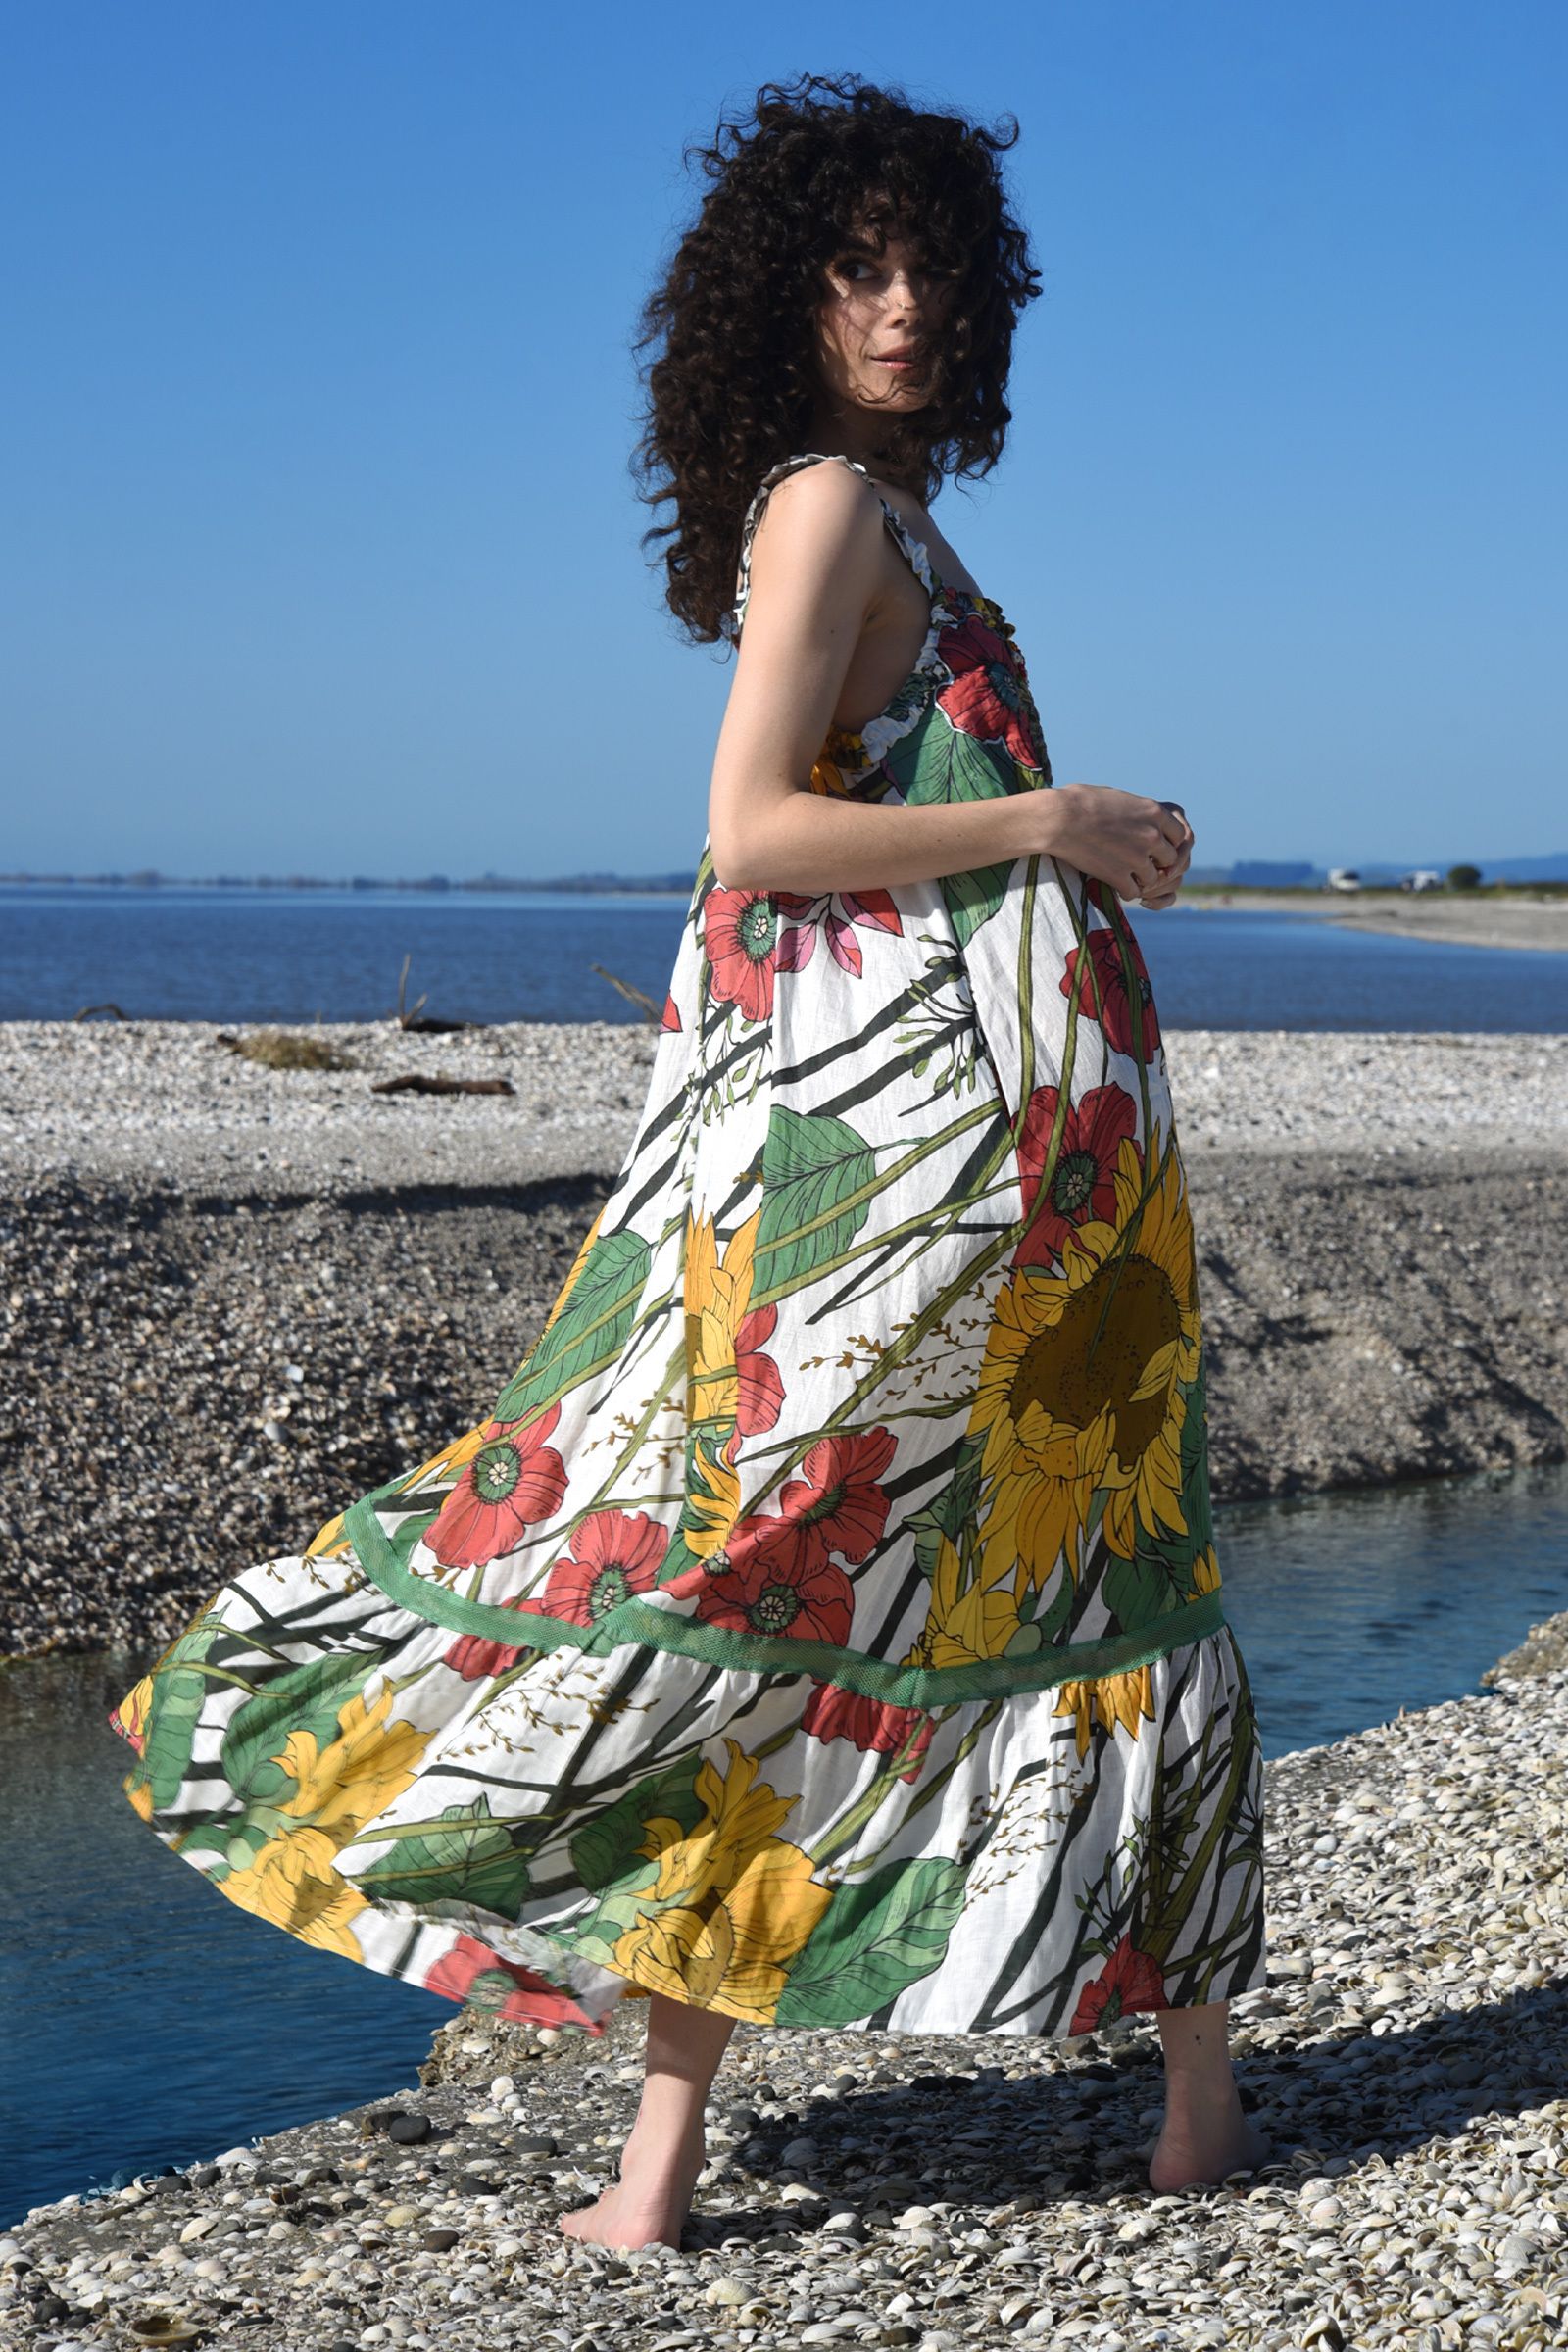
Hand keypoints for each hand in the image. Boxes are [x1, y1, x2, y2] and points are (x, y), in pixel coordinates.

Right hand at [1044, 784, 1193, 908]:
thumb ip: (1139, 813)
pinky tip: (1114, 883)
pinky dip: (1125, 891)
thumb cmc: (1082, 802)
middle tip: (1142, 864)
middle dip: (1158, 863)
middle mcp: (1152, 836)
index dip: (1169, 843)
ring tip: (1126, 875)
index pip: (1181, 836)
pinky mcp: (1119, 876)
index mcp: (1155, 812)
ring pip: (1154, 879)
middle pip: (1172, 860)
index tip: (1156, 847)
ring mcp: (1137, 858)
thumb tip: (1141, 818)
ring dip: (1142, 879)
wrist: (1059, 818)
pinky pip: (1133, 892)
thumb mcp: (1121, 799)